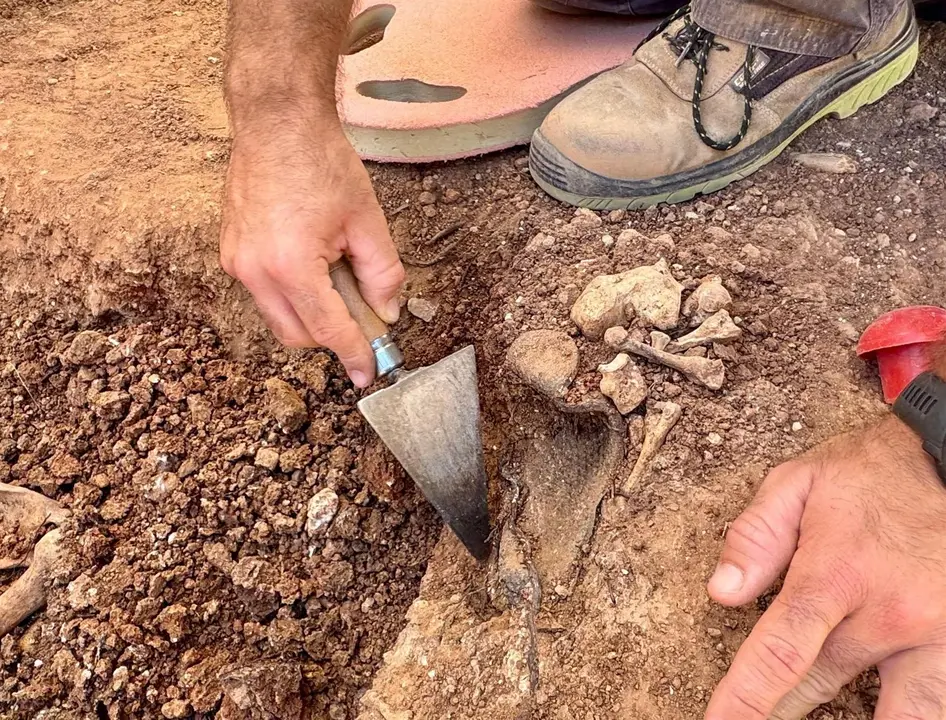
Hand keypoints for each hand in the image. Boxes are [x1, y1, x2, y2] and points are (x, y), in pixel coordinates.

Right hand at [220, 126, 403, 387]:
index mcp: (291, 266)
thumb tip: (386, 312)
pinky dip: (292, 295)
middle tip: (363, 314)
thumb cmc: (321, 162)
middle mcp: (255, 272)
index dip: (353, 354)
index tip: (367, 373)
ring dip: (310, 316)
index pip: (328, 330)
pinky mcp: (230, 252)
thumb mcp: (367, 219)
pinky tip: (314, 264)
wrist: (276, 121)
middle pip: (297, 335)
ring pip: (278, 318)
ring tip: (337, 278)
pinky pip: (264, 294)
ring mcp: (236, 263)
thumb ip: (382, 273)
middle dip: (331, 336)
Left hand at [705, 417, 945, 719]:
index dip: (747, 698)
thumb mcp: (798, 484)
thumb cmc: (867, 477)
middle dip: (781, 713)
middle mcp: (891, 612)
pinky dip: (906, 713)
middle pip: (824, 686)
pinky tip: (882, 710)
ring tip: (811, 719)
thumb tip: (722, 592)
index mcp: (838, 572)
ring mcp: (939, 635)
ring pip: (902, 716)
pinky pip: (937, 702)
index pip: (784, 650)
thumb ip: (755, 537)